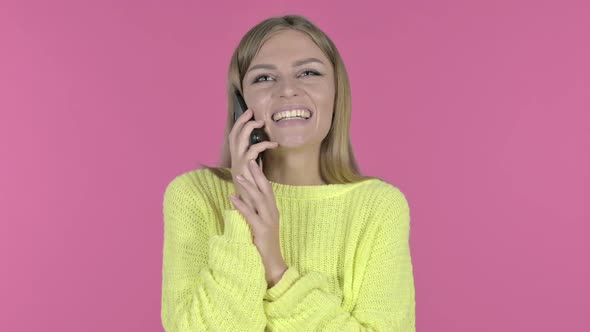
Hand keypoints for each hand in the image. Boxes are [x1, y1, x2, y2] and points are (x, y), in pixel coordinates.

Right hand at [228, 108, 278, 210]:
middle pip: (234, 134)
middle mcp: (234, 159)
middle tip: (251, 111)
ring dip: (249, 128)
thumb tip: (264, 148)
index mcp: (237, 158)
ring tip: (261, 123)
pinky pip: (252, 151)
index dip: (239, 124)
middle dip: (241, 121)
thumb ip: (257, 161)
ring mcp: (238, 163)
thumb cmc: (254, 189)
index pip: (234, 137)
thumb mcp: (255, 172)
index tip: (247, 114)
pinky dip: (263, 145)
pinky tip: (273, 144)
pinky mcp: (244, 168)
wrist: (250, 206)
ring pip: (239, 139)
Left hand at [230, 158, 286, 287]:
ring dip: (248, 187)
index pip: (268, 189)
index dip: (261, 176)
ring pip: (259, 199)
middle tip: (250, 161)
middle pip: (266, 190)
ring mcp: (268, 222)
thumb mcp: (263, 224)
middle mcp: (272, 213)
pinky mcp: (261, 231)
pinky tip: (233, 198)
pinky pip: (250, 215)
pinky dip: (241, 205)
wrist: (273, 263)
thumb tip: (247, 198)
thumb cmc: (266, 244)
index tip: (255, 163)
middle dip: (258, 175)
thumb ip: (257, 211)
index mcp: (273, 211)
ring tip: (238, 176)